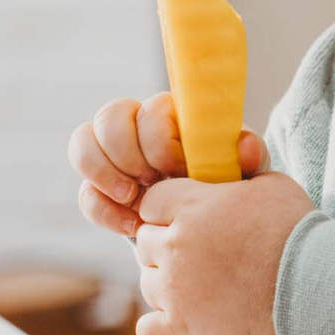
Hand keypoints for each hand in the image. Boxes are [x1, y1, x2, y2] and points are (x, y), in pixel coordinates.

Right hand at [68, 94, 268, 235]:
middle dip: (127, 153)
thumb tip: (245, 146)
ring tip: (133, 199)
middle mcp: (138, 127)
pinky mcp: (103, 190)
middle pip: (109, 116)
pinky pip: (86, 193)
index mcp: (174, 115)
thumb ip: (251, 157)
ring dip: (103, 173)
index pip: (150, 108)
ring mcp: (116, 158)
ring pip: (83, 143)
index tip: (178, 171)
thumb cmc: (232, 188)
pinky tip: (132, 226)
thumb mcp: (248, 174)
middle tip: (150, 182)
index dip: (158, 140)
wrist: (215, 226)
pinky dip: (104, 211)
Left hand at [134, 168, 316, 334]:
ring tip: (202, 288)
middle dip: (166, 247)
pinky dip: (161, 328)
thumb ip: (238, 175)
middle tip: (200, 256)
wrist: (312, 283)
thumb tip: (234, 161)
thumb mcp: (271, 184)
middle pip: (144, 243)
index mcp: (189, 206)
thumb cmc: (296, 230)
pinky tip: (183, 321)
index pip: (150, 203)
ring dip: (168, 285)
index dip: (167, 211)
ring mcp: (175, 290)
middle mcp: (174, 246)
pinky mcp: (184, 328)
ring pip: (148, 284)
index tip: (189, 220)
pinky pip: (148, 331)